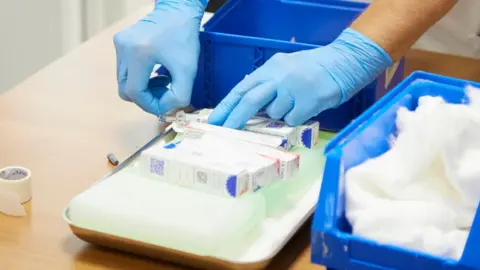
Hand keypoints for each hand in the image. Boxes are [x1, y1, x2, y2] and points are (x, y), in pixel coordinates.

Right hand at [113, 0, 206, 115]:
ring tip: (163, 80)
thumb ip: (179, 96)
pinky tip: (156, 71)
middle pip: (125, 90)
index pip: (135, 92)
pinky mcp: (120, 42)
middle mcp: (124, 48)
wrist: (178, 10)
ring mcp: (119, 44)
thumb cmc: (185, 37)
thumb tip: (165, 109)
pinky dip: (139, 77)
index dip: (149, 105)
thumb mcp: (188, 70)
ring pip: (124, 81)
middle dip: (145, 98)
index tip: (165, 106)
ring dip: (143, 88)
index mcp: (138, 54)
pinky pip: (125, 70)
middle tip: (165, 93)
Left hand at [208, 28, 392, 128]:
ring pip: (274, 114)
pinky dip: (295, 118)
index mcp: (269, 68)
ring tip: (293, 102)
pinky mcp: (308, 102)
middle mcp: (278, 77)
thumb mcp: (283, 68)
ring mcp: (294, 90)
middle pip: (250, 101)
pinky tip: (305, 106)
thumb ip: (265, 82)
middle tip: (224, 131)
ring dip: (279, 114)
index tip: (214, 120)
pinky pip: (292, 119)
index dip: (226, 105)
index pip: (241, 88)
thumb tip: (245, 100)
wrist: (342, 63)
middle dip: (235, 119)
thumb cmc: (310, 68)